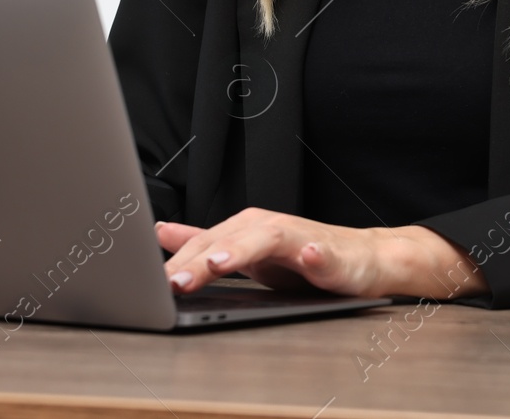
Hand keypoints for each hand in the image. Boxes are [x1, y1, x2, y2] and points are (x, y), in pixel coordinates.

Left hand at [155, 207, 486, 299]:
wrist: (363, 259)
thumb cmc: (304, 258)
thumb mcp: (245, 252)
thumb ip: (204, 243)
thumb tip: (160, 234)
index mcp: (245, 229)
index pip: (203, 243)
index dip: (175, 261)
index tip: (147, 281)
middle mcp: (268, 228)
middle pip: (228, 239)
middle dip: (199, 259)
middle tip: (174, 280)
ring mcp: (300, 238)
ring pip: (267, 239)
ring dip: (243, 248)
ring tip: (221, 261)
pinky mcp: (331, 254)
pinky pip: (322, 253)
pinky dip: (314, 254)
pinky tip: (309, 257)